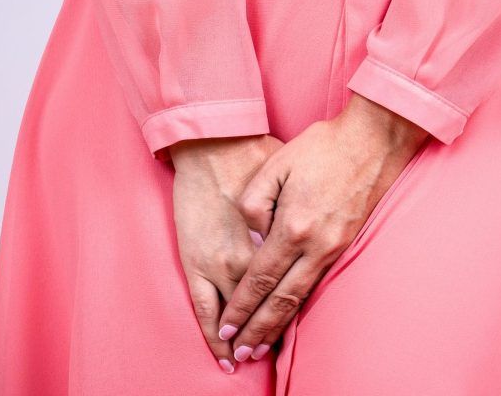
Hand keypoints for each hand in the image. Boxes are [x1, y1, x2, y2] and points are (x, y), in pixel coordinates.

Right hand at [170, 135, 282, 372]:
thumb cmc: (256, 154)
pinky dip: (213, 331)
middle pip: (271, 305)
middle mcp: (255, 258)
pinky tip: (222, 348)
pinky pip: (205, 308)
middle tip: (271, 352)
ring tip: (247, 358)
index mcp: (286, 238)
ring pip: (239, 313)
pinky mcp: (196, 262)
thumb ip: (303, 214)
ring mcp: (223, 263)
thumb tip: (304, 236)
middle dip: (271, 333)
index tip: (296, 331)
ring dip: (245, 338)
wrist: (214, 141)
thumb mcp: (296, 182)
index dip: (295, 310)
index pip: (295, 287)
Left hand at [217, 93, 427, 361]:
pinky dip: (302, 306)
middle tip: (242, 355)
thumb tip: (251, 240)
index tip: (226, 329)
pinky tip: (292, 316)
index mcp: (293, 225)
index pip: (259, 277)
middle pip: (282, 299)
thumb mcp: (276, 164)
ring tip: (264, 347)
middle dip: (259, 330)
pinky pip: (319, 283)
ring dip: (281, 325)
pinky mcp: (346, 243)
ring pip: (303, 297)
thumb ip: (253, 204)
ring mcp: (335, 247)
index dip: (241, 306)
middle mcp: (316, 244)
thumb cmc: (321, 146)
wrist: (373, 140)